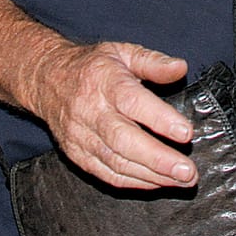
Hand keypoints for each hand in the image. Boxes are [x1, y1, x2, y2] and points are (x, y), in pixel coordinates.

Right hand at [25, 41, 194, 189]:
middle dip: (158, 159)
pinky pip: (107, 174)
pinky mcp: (78, 155)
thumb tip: (180, 68)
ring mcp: (82, 136)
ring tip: (181, 180)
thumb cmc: (92, 67)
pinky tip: (158, 182)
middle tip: (188, 171)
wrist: (48, 80)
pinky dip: (134, 182)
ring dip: (152, 175)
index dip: (160, 119)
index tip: (186, 133)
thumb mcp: (123, 52)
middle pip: (124, 140)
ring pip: (117, 162)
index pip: (133, 102)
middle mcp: (91, 111)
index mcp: (105, 82)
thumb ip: (153, 62)